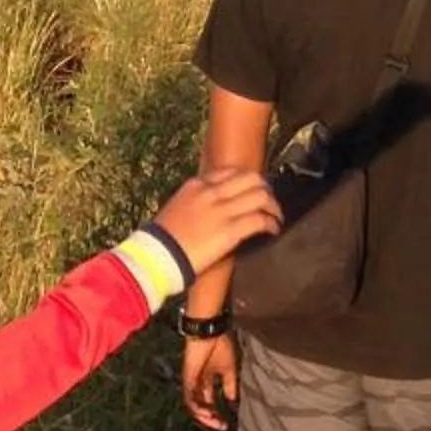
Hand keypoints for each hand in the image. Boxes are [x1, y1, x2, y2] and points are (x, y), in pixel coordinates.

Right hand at [153, 166, 280, 276]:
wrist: (155, 257)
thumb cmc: (162, 240)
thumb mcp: (177, 208)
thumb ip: (196, 202)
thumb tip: (209, 208)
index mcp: (197, 185)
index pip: (231, 172)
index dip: (247, 180)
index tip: (252, 190)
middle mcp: (211, 193)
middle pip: (252, 178)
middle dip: (266, 189)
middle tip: (269, 202)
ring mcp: (222, 211)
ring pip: (261, 196)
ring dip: (273, 206)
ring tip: (275, 217)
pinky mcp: (230, 231)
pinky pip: (260, 220)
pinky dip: (271, 224)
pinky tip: (273, 230)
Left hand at [182, 328, 239, 430]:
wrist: (209, 331)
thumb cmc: (219, 345)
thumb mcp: (229, 369)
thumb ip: (230, 385)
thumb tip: (233, 401)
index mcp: (206, 378)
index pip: (208, 400)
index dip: (216, 412)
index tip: (227, 422)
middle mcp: (197, 382)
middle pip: (200, 406)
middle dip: (210, 418)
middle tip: (221, 426)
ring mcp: (191, 381)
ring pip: (193, 405)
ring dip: (204, 416)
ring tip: (216, 422)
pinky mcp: (187, 378)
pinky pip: (189, 398)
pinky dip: (197, 408)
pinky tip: (208, 413)